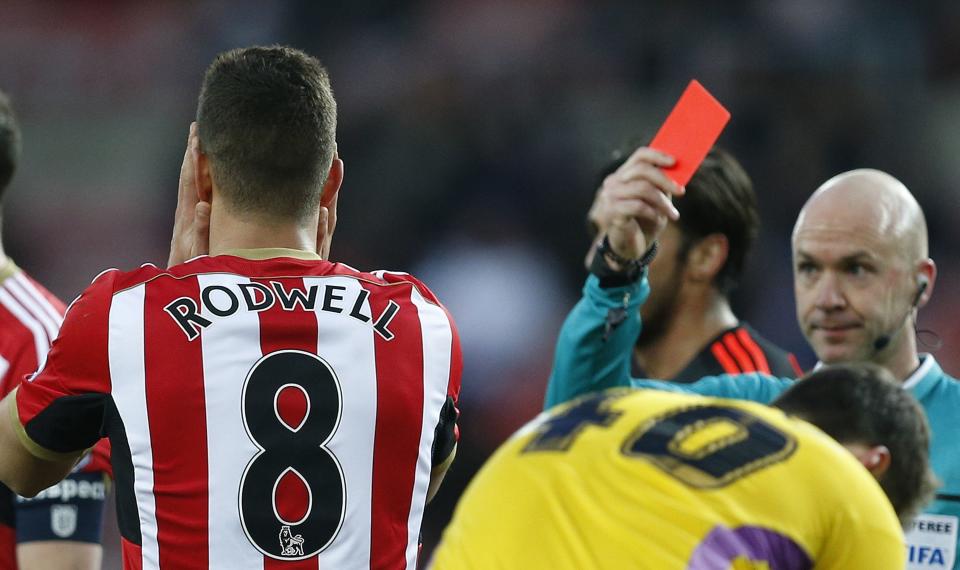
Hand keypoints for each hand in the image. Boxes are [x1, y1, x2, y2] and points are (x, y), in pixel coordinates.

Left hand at [168, 123, 210, 267]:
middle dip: (195, 151)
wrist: (183, 292)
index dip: (194, 158)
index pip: (191, 181)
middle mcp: (188, 212)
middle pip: (191, 175)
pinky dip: (206, 176)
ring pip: (196, 182)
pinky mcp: (198, 222)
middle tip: (198, 126)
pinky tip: (212, 167)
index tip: (197, 136)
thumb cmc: (194, 277)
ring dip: (199, 160)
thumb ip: (201, 232)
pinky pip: (202, 193)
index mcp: (188, 216)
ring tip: (203, 138)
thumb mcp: (199, 256)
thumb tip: (202, 205)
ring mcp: (192, 216)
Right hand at [587, 147, 682, 260]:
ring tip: (673, 214)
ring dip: (663, 202)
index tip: (675, 162)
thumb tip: (678, 171)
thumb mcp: (657, 200)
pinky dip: (653, 213)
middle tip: (681, 192)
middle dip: (665, 180)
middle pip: (642, 170)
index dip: (658, 155)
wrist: (630, 247)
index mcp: (623, 174)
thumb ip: (662, 185)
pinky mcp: (612, 212)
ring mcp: (610, 196)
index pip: (639, 155)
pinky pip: (638, 206)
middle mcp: (613, 182)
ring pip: (642, 188)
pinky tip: (658, 220)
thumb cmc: (645, 221)